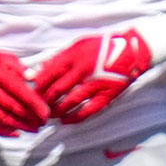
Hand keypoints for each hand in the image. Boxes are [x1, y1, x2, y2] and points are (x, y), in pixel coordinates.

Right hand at [0, 42, 48, 136]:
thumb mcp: (1, 56)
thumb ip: (18, 67)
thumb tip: (34, 78)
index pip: (19, 91)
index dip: (34, 104)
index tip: (46, 113)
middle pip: (12, 107)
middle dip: (30, 117)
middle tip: (43, 122)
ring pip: (1, 118)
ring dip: (19, 125)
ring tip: (34, 129)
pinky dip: (1, 130)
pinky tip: (15, 133)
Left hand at [32, 28, 151, 123]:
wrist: (132, 50)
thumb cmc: (101, 46)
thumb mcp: (78, 44)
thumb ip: (58, 57)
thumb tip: (39, 69)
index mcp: (74, 56)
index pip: (49, 74)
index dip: (39, 85)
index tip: (33, 92)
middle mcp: (83, 70)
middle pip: (57, 89)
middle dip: (45, 100)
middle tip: (38, 106)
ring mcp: (96, 83)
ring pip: (70, 101)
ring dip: (57, 110)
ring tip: (49, 114)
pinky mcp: (108, 95)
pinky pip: (89, 110)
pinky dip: (75, 117)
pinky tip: (66, 120)